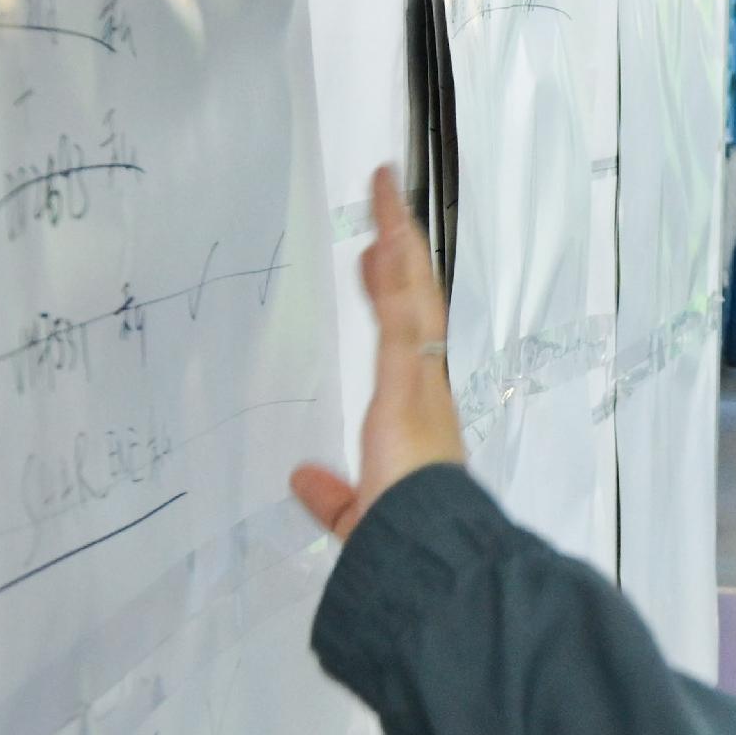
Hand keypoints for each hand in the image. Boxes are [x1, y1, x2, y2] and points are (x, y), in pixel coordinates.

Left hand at [290, 164, 465, 539]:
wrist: (431, 544)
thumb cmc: (406, 534)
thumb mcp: (358, 514)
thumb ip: (333, 495)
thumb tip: (304, 479)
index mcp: (419, 413)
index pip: (406, 339)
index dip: (391, 296)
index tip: (373, 261)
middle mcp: (428, 385)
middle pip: (418, 301)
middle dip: (404, 251)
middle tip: (388, 204)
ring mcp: (420, 376)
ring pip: (412, 292)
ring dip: (399, 239)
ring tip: (385, 190)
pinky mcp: (406, 376)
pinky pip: (400, 310)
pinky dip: (394, 268)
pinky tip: (382, 231)